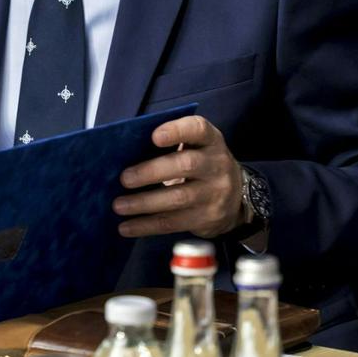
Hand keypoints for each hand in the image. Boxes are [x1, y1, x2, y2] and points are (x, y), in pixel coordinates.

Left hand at [113, 115, 245, 238]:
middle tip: (124, 179)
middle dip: (151, 172)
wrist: (238, 198)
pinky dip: (146, 225)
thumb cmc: (202, 165)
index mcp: (210, 140)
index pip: (198, 129)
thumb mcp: (197, 147)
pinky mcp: (207, 218)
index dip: (176, 131)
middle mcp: (216, 164)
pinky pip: (173, 223)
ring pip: (178, 198)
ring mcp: (215, 193)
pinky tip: (126, 227)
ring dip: (144, 203)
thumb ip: (172, 145)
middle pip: (186, 165)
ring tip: (119, 205)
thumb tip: (126, 152)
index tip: (154, 136)